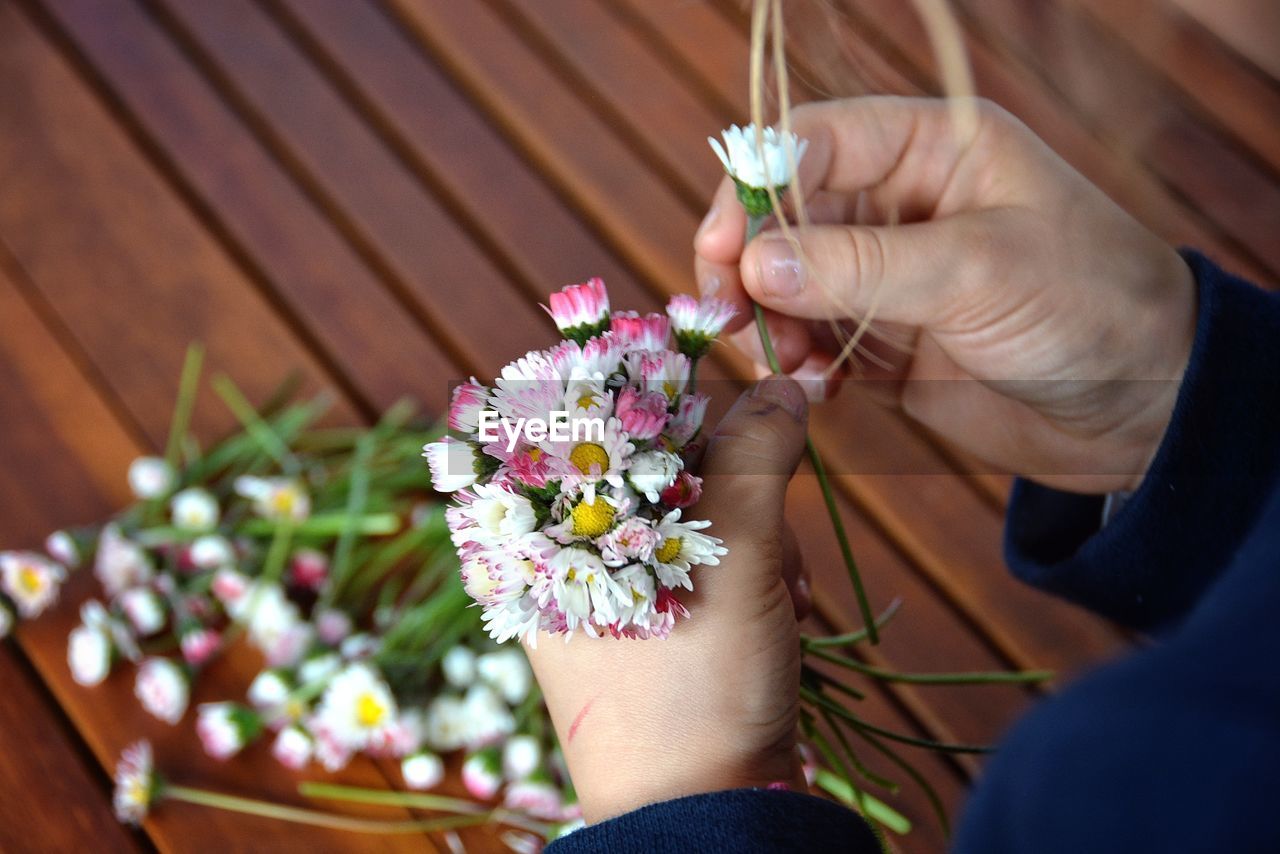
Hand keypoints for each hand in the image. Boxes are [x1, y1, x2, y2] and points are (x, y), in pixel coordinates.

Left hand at [524, 377, 810, 822]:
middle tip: (776, 529)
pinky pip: (705, 563)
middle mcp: (563, 551)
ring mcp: (608, 588)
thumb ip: (755, 453)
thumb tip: (786, 384)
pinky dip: (753, 574)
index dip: (667, 400)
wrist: (708, 813)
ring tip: (786, 595)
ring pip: (694, 512)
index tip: (729, 402)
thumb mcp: (731, 554)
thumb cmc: (694, 683)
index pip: (593, 418)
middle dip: (739, 490)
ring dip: (759, 538)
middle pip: (658, 463)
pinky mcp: (654, 621)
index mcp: (540, 525)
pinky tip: (785, 610)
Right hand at [696, 97, 1196, 492]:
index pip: (813, 142)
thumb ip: (863, 266)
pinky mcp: (882, 339)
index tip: (722, 249)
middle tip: (733, 317)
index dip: (755, 187)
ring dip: (771, 322)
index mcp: (930, 149)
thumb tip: (756, 267)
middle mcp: (898, 204)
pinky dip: (798, 362)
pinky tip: (818, 387)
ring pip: (787, 282)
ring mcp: (886, 273)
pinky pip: (812, 338)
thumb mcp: (978, 271)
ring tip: (789, 363)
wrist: (1142, 408)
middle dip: (751, 266)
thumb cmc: (1088, 306)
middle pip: (783, 216)